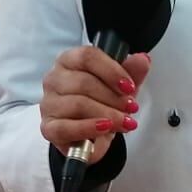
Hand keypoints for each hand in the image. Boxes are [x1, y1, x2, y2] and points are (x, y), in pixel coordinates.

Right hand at [39, 46, 150, 165]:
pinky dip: (89, 128)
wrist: (91, 134)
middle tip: (131, 108)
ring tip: (125, 122)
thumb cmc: (102, 104)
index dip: (111, 71)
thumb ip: (132, 72)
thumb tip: (142, 59)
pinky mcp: (49, 128)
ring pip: (78, 104)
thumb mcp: (120, 87)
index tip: (130, 86)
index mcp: (69, 61)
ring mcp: (49, 104)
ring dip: (107, 114)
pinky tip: (105, 128)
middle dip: (113, 97)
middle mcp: (55, 79)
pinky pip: (66, 127)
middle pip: (84, 82)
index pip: (87, 56)